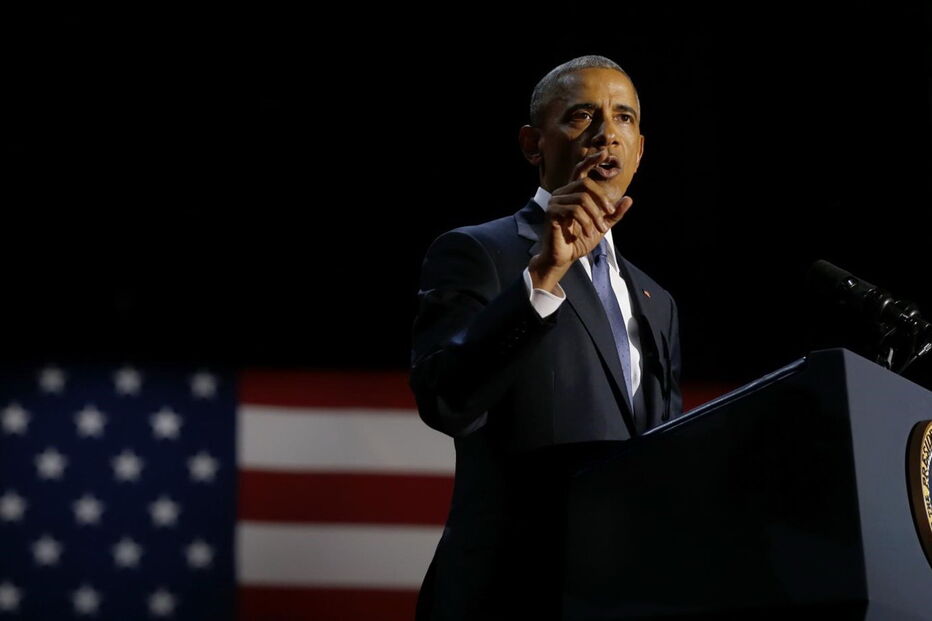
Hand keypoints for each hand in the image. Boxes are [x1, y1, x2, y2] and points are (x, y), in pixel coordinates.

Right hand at [529, 150, 633, 291]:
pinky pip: (573, 210)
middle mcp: (562, 193)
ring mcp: (555, 202)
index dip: (591, 160)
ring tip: (599, 229)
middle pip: (585, 183)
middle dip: (602, 199)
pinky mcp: (551, 212)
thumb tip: (628, 199)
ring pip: (581, 198)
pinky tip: (586, 232)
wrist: (564, 257)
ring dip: (595, 215)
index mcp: (573, 193)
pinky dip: (585, 221)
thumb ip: (614, 214)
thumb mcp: (601, 226)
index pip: (580, 171)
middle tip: (610, 214)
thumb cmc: (579, 241)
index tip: (604, 153)